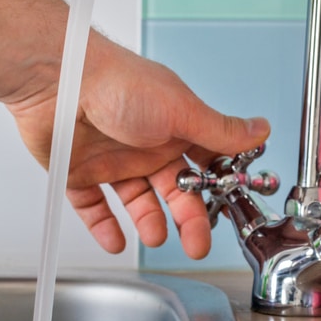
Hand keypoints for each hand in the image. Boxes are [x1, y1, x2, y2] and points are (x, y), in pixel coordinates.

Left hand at [4, 33, 269, 258]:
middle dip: (188, 219)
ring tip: (155, 237)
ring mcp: (113, 160)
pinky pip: (94, 207)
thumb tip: (261, 129)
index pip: (203, 165)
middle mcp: (146, 145)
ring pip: (138, 202)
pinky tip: (116, 241)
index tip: (227, 209)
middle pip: (174, 191)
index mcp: (174, 128)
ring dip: (149, 223)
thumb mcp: (181, 110)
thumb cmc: (118, 82)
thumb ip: (220, 130)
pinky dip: (104, 227)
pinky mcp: (79, 172)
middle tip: (196, 243)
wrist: (59, 77)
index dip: (215, 188)